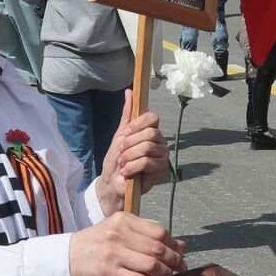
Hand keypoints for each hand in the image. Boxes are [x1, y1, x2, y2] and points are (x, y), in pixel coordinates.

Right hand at [68, 212, 185, 275]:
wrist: (66, 257)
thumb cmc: (96, 244)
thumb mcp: (119, 232)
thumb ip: (147, 236)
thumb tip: (181, 245)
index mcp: (123, 220)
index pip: (158, 232)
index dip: (174, 245)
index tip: (180, 254)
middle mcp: (119, 234)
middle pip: (157, 249)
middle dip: (174, 261)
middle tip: (181, 268)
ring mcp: (113, 253)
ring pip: (151, 265)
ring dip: (166, 275)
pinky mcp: (109, 272)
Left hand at [97, 90, 170, 214]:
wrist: (112, 183)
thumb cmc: (117, 160)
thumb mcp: (119, 135)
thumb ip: (127, 114)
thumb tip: (130, 92)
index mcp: (151, 131)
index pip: (152, 118)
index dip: (137, 125)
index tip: (125, 134)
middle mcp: (160, 142)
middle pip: (151, 133)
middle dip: (130, 143)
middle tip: (121, 153)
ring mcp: (162, 156)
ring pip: (148, 147)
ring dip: (129, 156)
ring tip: (123, 164)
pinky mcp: (161, 170)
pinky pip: (147, 162)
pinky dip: (132, 167)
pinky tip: (127, 172)